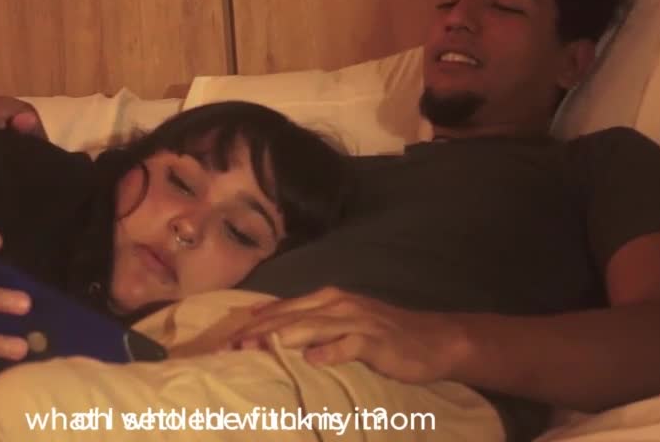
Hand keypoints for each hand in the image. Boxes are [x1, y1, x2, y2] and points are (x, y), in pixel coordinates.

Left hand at [228, 286, 469, 383]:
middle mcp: (339, 304)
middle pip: (292, 317)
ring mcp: (358, 320)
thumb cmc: (384, 334)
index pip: (285, 310)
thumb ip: (313, 327)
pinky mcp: (375, 340)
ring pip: (314, 326)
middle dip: (259, 331)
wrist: (432, 339)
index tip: (226, 338)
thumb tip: (274, 335)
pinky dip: (331, 350)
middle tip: (230, 346)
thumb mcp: (344, 325)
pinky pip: (350, 344)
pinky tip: (313, 360)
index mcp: (329, 299)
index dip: (256, 323)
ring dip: (284, 337)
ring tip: (259, 347)